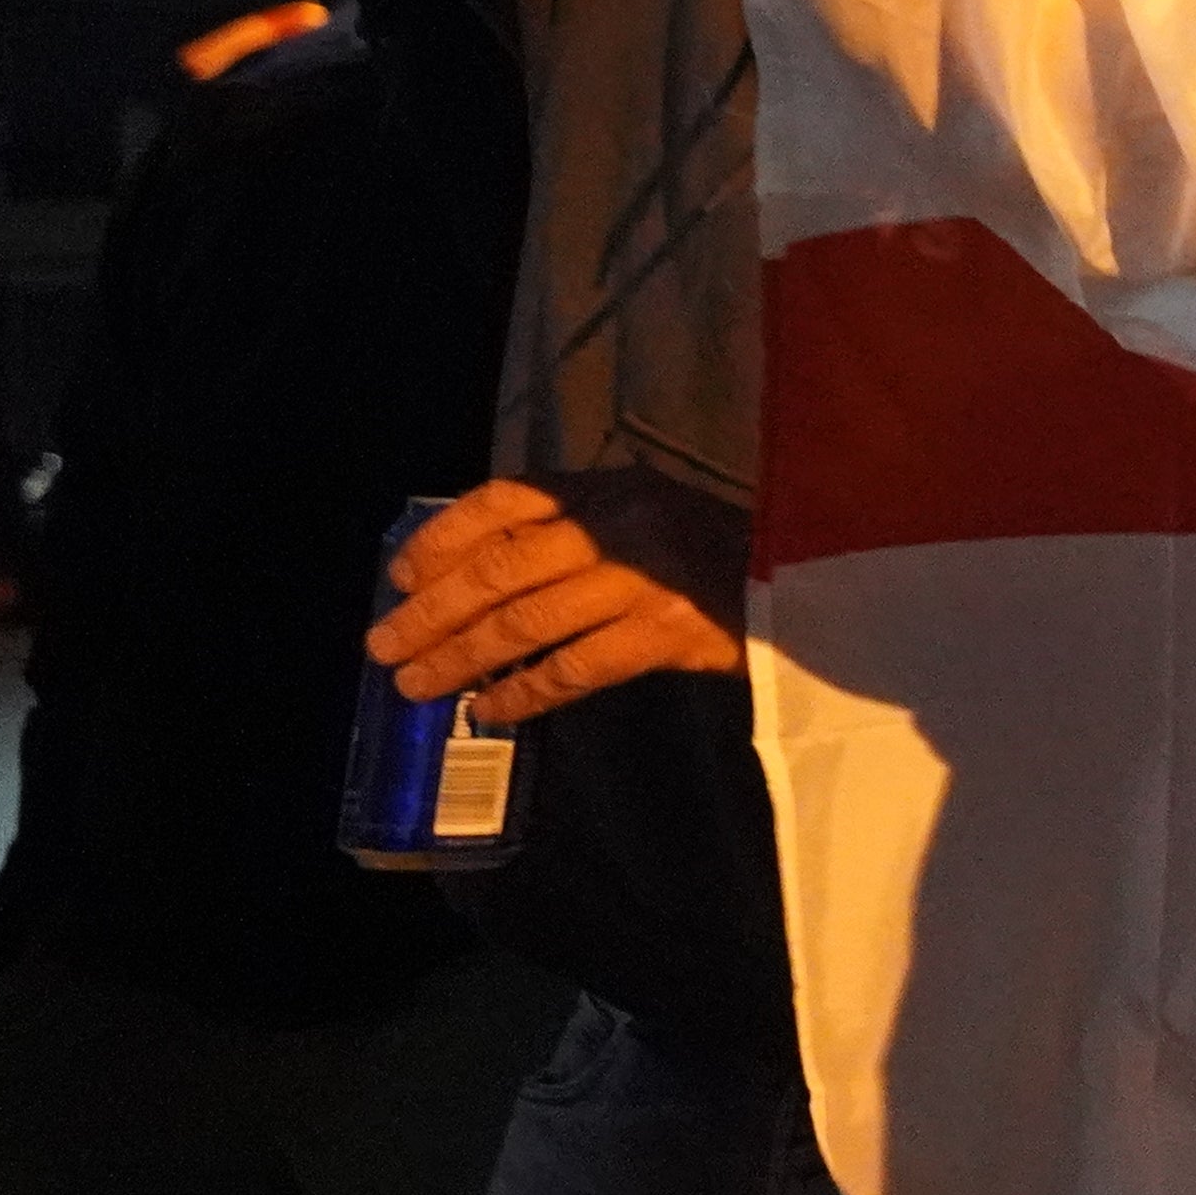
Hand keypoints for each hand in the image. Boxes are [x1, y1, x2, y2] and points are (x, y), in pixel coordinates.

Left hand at [367, 478, 743, 723]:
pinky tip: (492, 709)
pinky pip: (575, 668)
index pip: (505, 498)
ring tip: (418, 687)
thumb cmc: (715, 551)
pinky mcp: (668, 630)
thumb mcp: (644, 514)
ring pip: (526, 621)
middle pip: (500, 567)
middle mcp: (619, 523)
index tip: (401, 577)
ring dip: (461, 659)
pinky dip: (525, 692)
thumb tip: (471, 579)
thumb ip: (576, 529)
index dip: (444, 537)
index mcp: (608, 486)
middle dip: (432, 613)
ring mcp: (644, 577)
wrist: (811, 580)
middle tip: (384, 649)